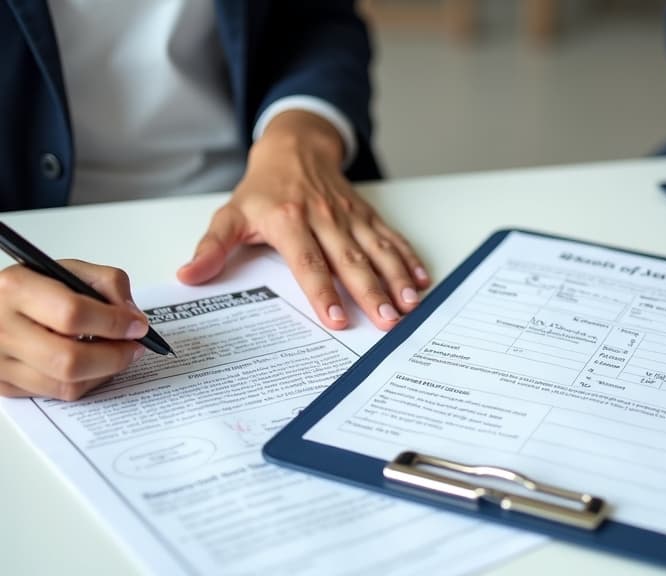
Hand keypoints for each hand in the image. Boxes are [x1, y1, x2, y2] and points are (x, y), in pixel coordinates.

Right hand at [0, 260, 147, 399]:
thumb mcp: (69, 269)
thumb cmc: (34, 286)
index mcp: (16, 289)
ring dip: (105, 373)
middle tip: (134, 347)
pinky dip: (86, 382)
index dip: (113, 323)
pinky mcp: (4, 385)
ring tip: (118, 355)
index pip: (72, 314)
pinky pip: (57, 395)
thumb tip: (132, 317)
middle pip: (69, 359)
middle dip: (114, 356)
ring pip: (66, 384)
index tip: (137, 325)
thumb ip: (108, 283)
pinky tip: (94, 365)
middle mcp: (2, 328)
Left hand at [177, 110, 429, 330]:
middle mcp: (323, 217)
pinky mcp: (366, 213)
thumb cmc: (263, 188)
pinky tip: (420, 279)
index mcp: (288, 221)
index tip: (338, 320)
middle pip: (350, 260)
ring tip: (409, 304)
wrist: (295, 145)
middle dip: (372, 291)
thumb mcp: (231, 215)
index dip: (323, 293)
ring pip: (376, 249)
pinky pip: (390, 236)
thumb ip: (213, 249)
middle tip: (388, 320)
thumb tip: (189, 276)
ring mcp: (349, 215)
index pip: (308, 263)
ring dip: (395, 277)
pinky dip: (407, 257)